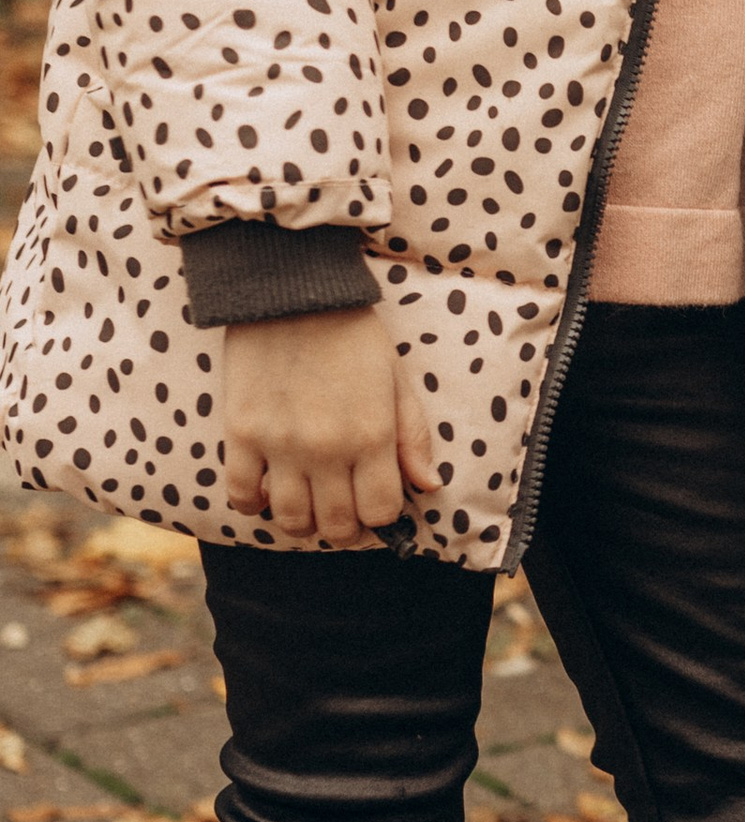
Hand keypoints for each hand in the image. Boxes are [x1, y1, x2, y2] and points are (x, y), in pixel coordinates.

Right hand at [221, 308, 439, 547]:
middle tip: (343, 514)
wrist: (291, 292)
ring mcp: (281, 445)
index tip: (376, 507)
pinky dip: (253, 505)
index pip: (379, 512)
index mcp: (372, 435)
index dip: (381, 519)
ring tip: (308, 507)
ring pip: (290, 520)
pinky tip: (266, 493)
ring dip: (302, 524)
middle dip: (345, 529)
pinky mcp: (241, 433)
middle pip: (336, 525)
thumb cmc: (351, 333)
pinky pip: (240, 494)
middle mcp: (327, 449)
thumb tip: (428, 486)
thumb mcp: (397, 379)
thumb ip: (413, 436)